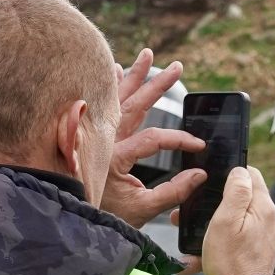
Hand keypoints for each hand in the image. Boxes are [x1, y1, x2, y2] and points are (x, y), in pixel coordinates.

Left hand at [102, 52, 205, 227]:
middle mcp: (102, 140)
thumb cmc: (109, 216)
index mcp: (114, 157)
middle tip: (176, 67)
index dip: (180, 140)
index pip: (155, 139)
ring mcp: (94, 134)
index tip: (199, 145)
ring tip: (147, 55)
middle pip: (135, 105)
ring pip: (117, 98)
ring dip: (134, 76)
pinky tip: (115, 68)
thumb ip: (174, 192)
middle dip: (157, 84)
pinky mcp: (90, 134)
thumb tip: (200, 175)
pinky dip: (109, 86)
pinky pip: (100, 104)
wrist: (74, 219)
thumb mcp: (144, 209)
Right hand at [203, 166, 274, 274]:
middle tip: (199, 212)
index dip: (231, 174)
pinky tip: (209, 250)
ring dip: (221, 222)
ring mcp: (268, 236)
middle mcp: (271, 220)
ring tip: (200, 234)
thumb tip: (240, 170)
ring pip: (242, 218)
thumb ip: (236, 191)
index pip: (251, 175)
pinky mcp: (262, 251)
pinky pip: (243, 236)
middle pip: (245, 197)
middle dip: (221, 201)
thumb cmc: (230, 261)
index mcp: (264, 207)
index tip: (213, 183)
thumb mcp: (226, 221)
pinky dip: (227, 239)